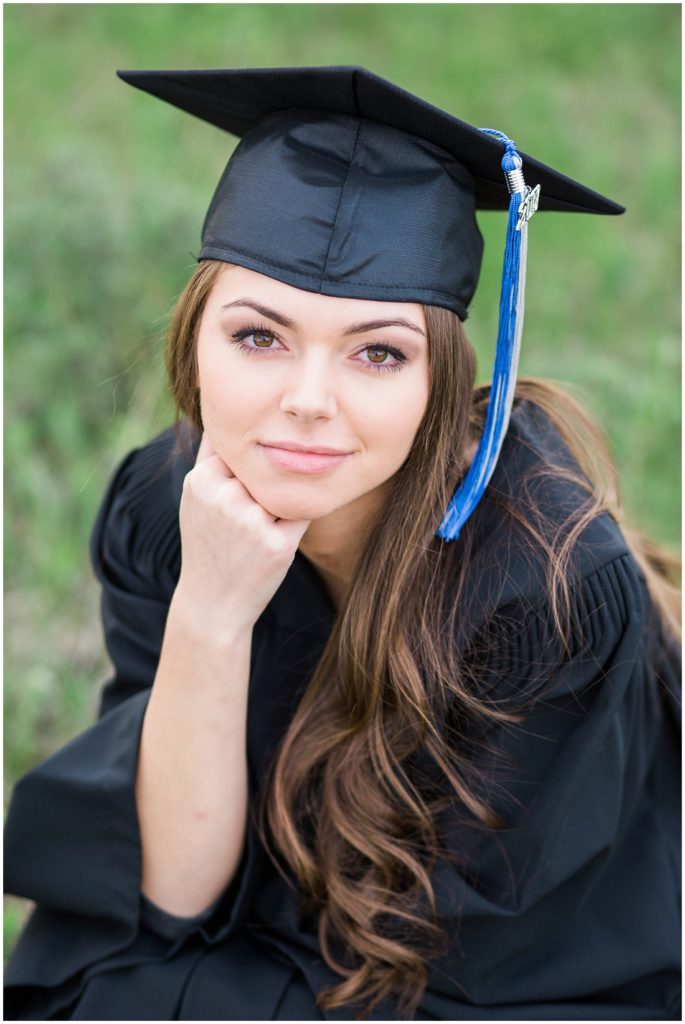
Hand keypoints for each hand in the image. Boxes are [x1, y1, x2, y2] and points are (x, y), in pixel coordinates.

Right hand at [173, 432, 310, 637]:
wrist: (213, 602)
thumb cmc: (207, 543)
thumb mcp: (196, 497)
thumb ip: (212, 457)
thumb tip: (229, 412)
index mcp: (201, 481)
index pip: (238, 446)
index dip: (248, 458)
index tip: (247, 472)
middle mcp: (224, 496)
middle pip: (264, 468)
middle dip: (265, 483)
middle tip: (248, 513)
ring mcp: (251, 520)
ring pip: (284, 488)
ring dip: (281, 501)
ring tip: (256, 529)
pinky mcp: (278, 544)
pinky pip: (302, 512)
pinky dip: (298, 516)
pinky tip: (281, 532)